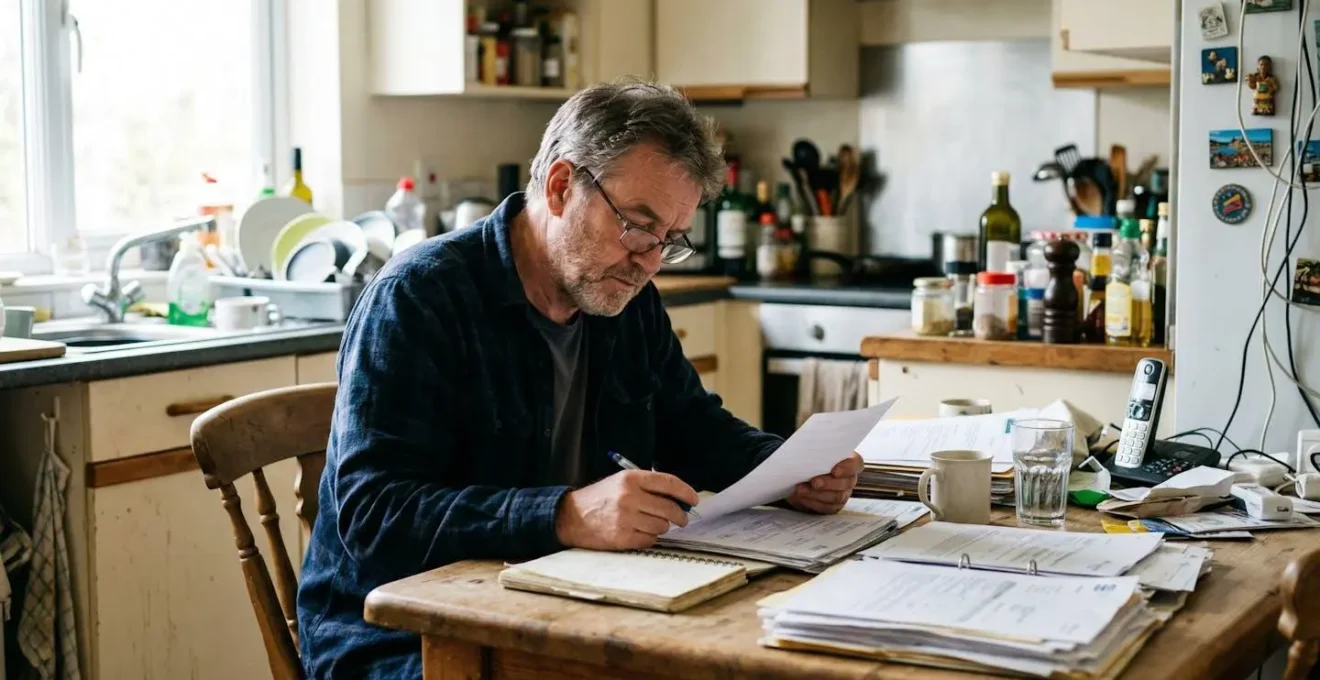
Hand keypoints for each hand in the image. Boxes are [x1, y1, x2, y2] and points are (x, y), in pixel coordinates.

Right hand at [554, 470, 700, 550]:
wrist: (572, 516)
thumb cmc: (601, 498)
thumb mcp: (621, 481)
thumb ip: (648, 486)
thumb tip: (679, 498)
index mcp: (630, 479)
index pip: (668, 482)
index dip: (686, 492)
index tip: (694, 499)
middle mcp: (629, 497)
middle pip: (669, 508)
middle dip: (680, 515)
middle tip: (681, 519)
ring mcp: (625, 518)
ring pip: (662, 526)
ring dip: (662, 527)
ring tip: (652, 524)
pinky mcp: (622, 537)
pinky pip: (650, 540)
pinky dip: (650, 538)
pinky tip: (641, 533)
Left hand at [786, 453, 862, 514]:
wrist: (800, 474)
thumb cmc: (810, 458)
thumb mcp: (813, 451)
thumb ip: (816, 451)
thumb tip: (806, 454)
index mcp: (849, 461)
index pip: (856, 463)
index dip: (848, 468)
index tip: (835, 471)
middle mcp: (849, 478)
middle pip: (846, 483)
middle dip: (828, 483)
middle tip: (814, 482)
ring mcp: (843, 493)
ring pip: (836, 497)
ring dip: (816, 494)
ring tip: (800, 489)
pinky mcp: (833, 506)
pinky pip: (826, 507)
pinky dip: (812, 502)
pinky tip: (801, 497)